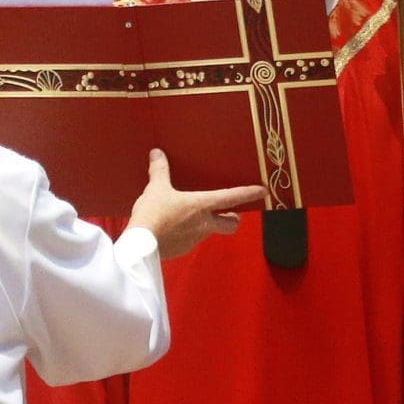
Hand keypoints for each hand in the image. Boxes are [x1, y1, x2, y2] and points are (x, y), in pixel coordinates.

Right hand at [127, 148, 265, 258]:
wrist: (140, 244)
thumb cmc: (153, 214)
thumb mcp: (156, 188)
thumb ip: (160, 170)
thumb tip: (157, 153)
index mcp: (202, 205)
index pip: (232, 197)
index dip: (250, 193)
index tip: (263, 190)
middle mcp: (204, 224)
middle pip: (231, 224)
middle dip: (232, 218)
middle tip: (228, 213)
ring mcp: (195, 239)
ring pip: (209, 232)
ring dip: (205, 225)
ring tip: (187, 217)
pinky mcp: (183, 249)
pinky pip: (190, 240)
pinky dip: (186, 234)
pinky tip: (171, 229)